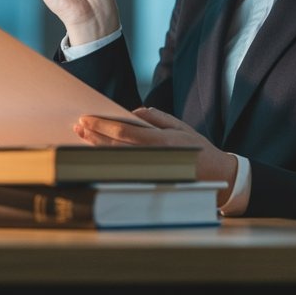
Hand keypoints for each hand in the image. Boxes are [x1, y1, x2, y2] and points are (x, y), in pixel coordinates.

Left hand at [74, 107, 238, 206]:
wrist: (217, 178)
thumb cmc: (198, 149)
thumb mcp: (180, 126)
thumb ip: (156, 117)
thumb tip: (133, 112)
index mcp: (161, 140)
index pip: (124, 131)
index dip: (102, 125)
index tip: (86, 118)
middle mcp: (153, 156)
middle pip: (115, 145)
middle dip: (94, 135)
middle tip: (78, 126)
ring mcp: (150, 171)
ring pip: (115, 158)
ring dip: (96, 147)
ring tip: (82, 137)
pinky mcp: (149, 182)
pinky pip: (122, 170)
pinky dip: (107, 161)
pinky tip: (96, 154)